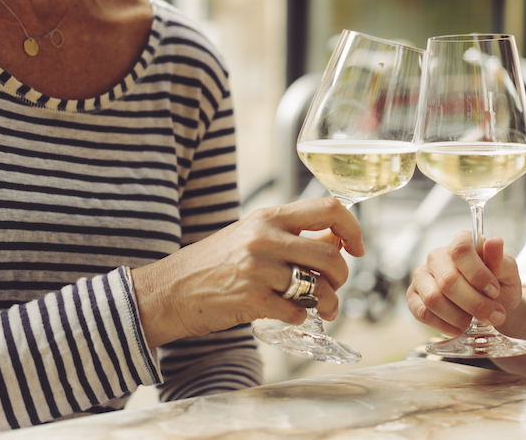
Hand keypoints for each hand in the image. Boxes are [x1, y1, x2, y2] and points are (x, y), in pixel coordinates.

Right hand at [132, 197, 363, 347]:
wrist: (167, 290)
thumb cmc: (213, 262)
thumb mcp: (253, 235)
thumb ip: (294, 234)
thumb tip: (339, 237)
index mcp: (269, 216)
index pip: (329, 209)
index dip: (353, 228)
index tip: (358, 247)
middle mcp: (265, 238)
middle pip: (331, 255)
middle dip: (342, 277)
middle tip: (333, 285)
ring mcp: (258, 269)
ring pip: (318, 288)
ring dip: (328, 303)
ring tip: (321, 307)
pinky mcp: (251, 300)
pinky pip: (297, 312)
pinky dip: (300, 317)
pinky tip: (288, 314)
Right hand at [407, 230, 521, 336]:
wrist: (492, 306)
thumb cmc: (499, 285)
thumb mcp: (508, 273)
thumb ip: (500, 261)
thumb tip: (494, 241)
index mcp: (461, 242)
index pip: (460, 250)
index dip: (477, 274)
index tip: (494, 291)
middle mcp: (437, 256)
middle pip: (448, 280)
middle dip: (474, 303)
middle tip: (494, 316)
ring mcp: (422, 276)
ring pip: (433, 298)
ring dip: (459, 317)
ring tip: (475, 322)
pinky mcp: (414, 296)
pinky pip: (422, 313)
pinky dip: (444, 325)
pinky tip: (459, 327)